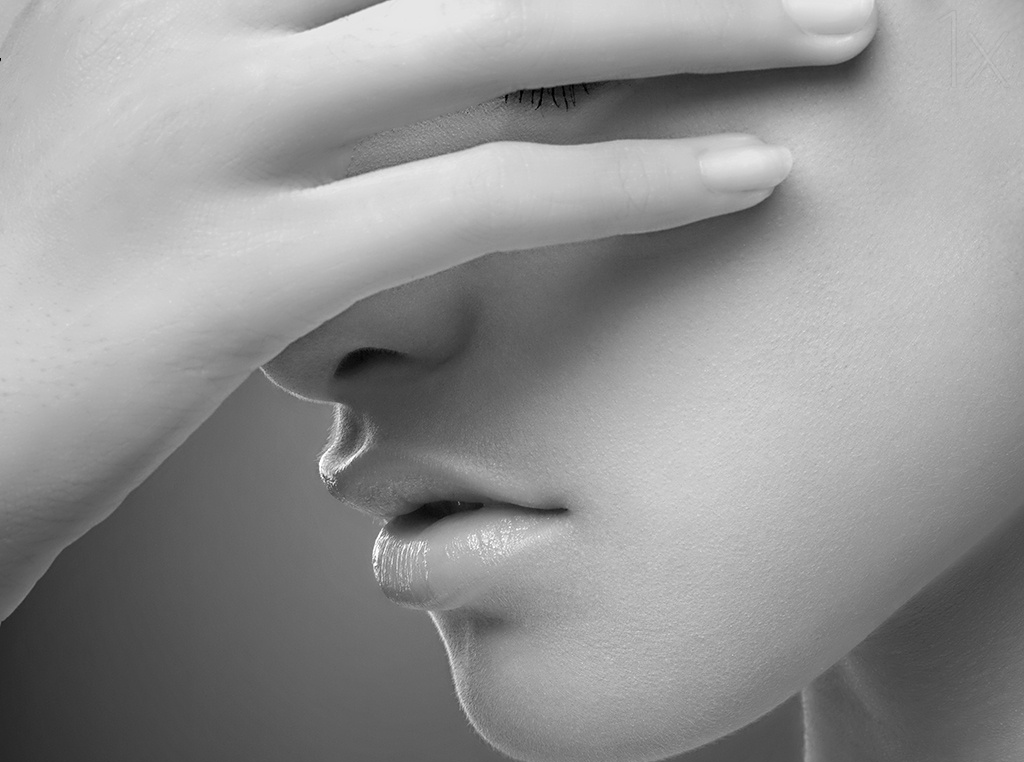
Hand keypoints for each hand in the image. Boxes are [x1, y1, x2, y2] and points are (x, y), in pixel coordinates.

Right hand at [0, 0, 876, 620]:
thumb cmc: (70, 267)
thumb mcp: (168, 117)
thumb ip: (275, 48)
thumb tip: (412, 34)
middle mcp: (175, 13)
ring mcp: (209, 135)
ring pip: (504, 41)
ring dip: (700, 29)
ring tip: (840, 30)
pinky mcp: (243, 268)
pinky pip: (478, 202)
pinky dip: (629, 185)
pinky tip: (750, 172)